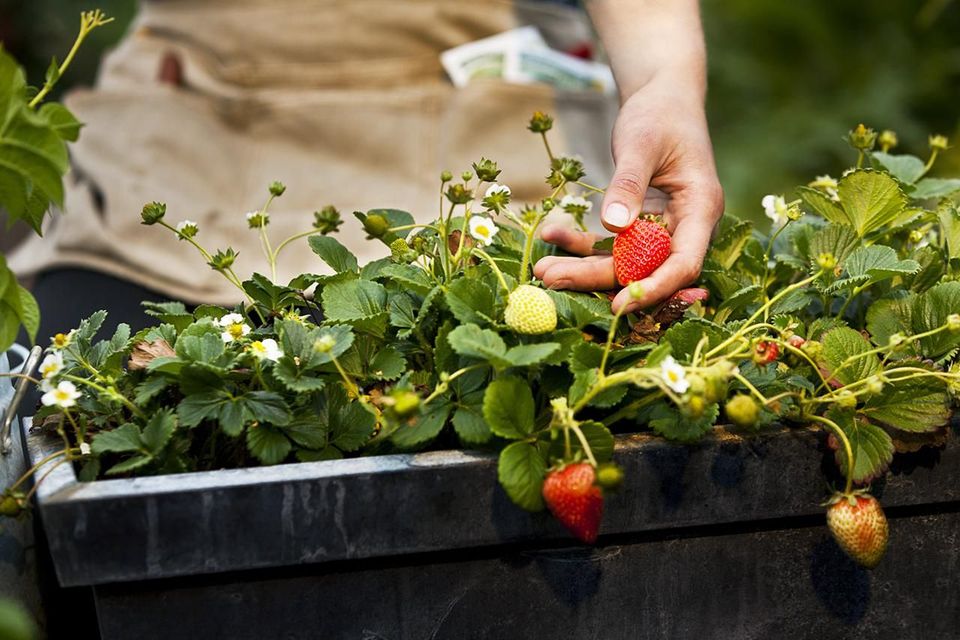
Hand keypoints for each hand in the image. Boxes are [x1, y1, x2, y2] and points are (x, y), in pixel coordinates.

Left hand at [534, 79, 723, 313]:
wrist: (662, 95)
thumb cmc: (660, 113)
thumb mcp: (641, 143)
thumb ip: (628, 184)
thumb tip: (614, 227)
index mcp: (700, 209)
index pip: (683, 264)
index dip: (653, 289)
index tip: (618, 306)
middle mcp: (684, 226)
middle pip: (644, 268)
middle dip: (597, 279)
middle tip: (550, 281)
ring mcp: (661, 226)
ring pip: (622, 261)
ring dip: (582, 267)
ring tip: (541, 270)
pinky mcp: (638, 222)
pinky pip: (609, 243)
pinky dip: (580, 242)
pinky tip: (550, 236)